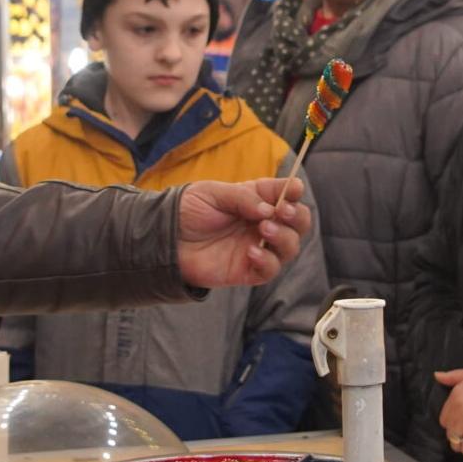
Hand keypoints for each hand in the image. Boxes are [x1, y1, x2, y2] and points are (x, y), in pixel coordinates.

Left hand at [176, 178, 310, 288]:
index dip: (294, 192)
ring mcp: (257, 247)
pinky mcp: (248, 271)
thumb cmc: (188, 211)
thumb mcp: (213, 193)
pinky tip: (251, 252)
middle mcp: (262, 224)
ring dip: (284, 237)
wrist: (164, 238)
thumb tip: (270, 209)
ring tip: (263, 229)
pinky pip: (270, 271)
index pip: (287, 195)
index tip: (293, 191)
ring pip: (290, 247)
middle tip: (282, 212)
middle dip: (297, 216)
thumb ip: (243, 198)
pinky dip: (267, 261)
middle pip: (298, 223)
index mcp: (257, 200)